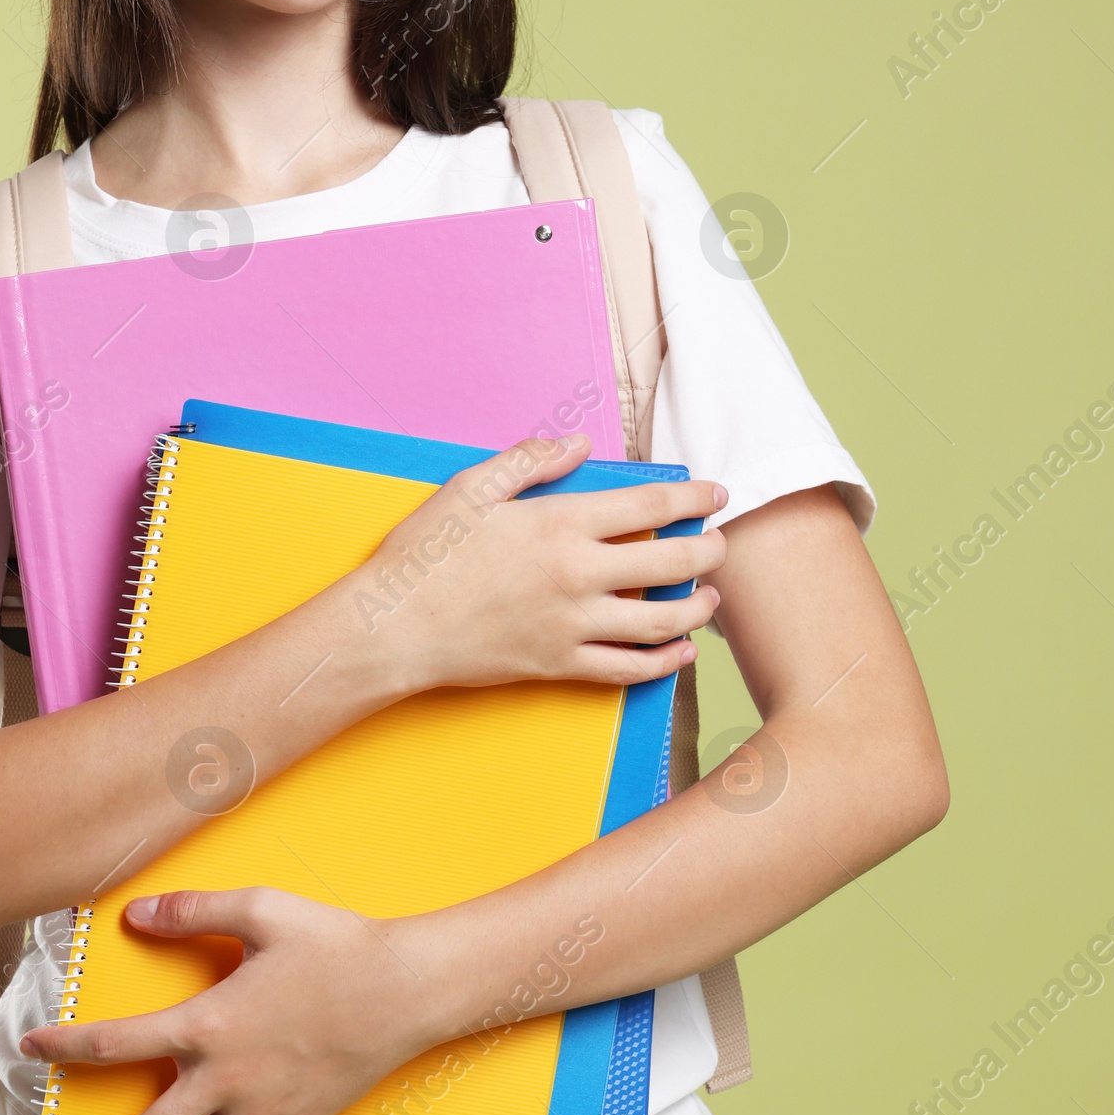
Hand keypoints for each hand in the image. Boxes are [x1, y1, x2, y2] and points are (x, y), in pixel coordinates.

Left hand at [19, 887, 444, 1114]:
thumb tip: (135, 914)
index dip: (61, 1047)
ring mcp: (263, 1113)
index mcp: (206, 1024)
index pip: (111, 1044)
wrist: (406, 986)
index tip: (30, 1048)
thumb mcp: (261, 909)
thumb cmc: (334, 944)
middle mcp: (225, 1080)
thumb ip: (192, 911)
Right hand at [351, 428, 728, 693]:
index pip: (651, 508)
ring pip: (661, 622)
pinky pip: (627, 669)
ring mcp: (571, 625)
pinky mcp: (560, 665)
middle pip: (671, 564)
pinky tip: (682, 652)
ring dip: (697, 609)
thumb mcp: (471, 488)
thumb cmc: (425, 554)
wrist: (393, 628)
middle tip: (720, 544)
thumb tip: (581, 445)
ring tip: (710, 598)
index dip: (694, 499)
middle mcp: (576, 575)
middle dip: (709, 552)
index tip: (717, 494)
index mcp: (559, 524)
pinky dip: (664, 664)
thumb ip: (530, 461)